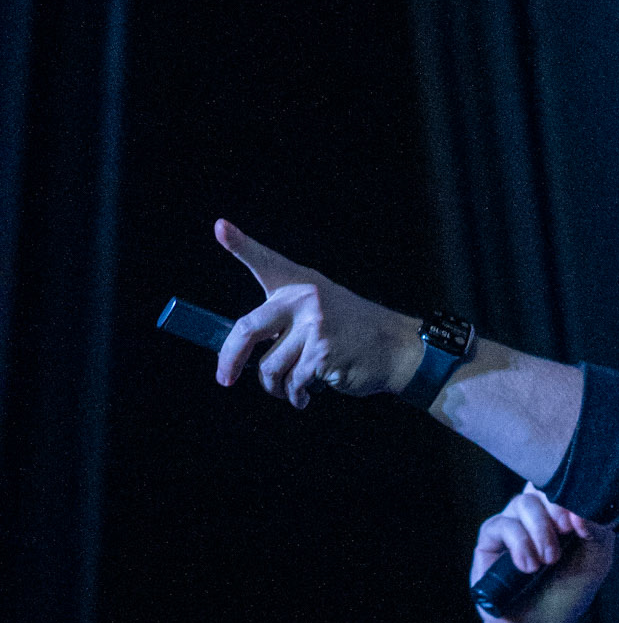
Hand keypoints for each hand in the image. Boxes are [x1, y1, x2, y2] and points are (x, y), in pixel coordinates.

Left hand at [213, 219, 423, 406]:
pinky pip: (293, 382)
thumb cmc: (352, 332)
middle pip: (248, 329)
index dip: (240, 243)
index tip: (220, 227)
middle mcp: (304, 299)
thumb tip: (241, 349)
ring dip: (275, 386)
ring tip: (288, 389)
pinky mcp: (322, 354)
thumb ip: (284, 319)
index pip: (265, 261)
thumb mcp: (320, 308)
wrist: (394, 346)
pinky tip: (306, 395)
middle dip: (230, 359)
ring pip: (270, 367)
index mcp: (300, 284)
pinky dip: (296, 395)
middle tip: (225, 379)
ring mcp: (314, 327)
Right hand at [472, 486, 613, 622]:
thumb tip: (581, 511)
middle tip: (568, 534)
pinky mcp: (489, 541)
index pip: (561, 480)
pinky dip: (519, 544)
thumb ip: (598, 529)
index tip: (580, 518)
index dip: (570, 489)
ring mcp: (511, 524)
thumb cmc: (569, 592)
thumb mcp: (596, 560)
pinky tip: (528, 567)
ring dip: (540, 531)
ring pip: (522, 503)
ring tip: (548, 561)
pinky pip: (501, 525)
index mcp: (561, 512)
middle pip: (542, 488)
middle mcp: (535, 514)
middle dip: (557, 510)